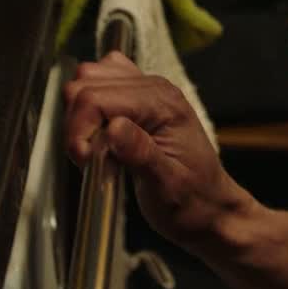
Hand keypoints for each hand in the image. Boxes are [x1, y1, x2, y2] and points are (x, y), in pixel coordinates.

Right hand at [64, 51, 242, 248]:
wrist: (209, 208)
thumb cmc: (192, 201)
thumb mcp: (168, 186)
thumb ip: (141, 154)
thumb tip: (113, 127)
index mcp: (162, 104)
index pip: (97, 97)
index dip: (80, 129)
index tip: (84, 161)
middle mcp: (153, 88)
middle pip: (86, 83)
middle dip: (79, 124)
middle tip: (93, 159)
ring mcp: (144, 90)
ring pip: (88, 80)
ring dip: (81, 117)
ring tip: (98, 150)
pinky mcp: (135, 99)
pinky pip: (98, 85)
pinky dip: (89, 110)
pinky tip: (101, 137)